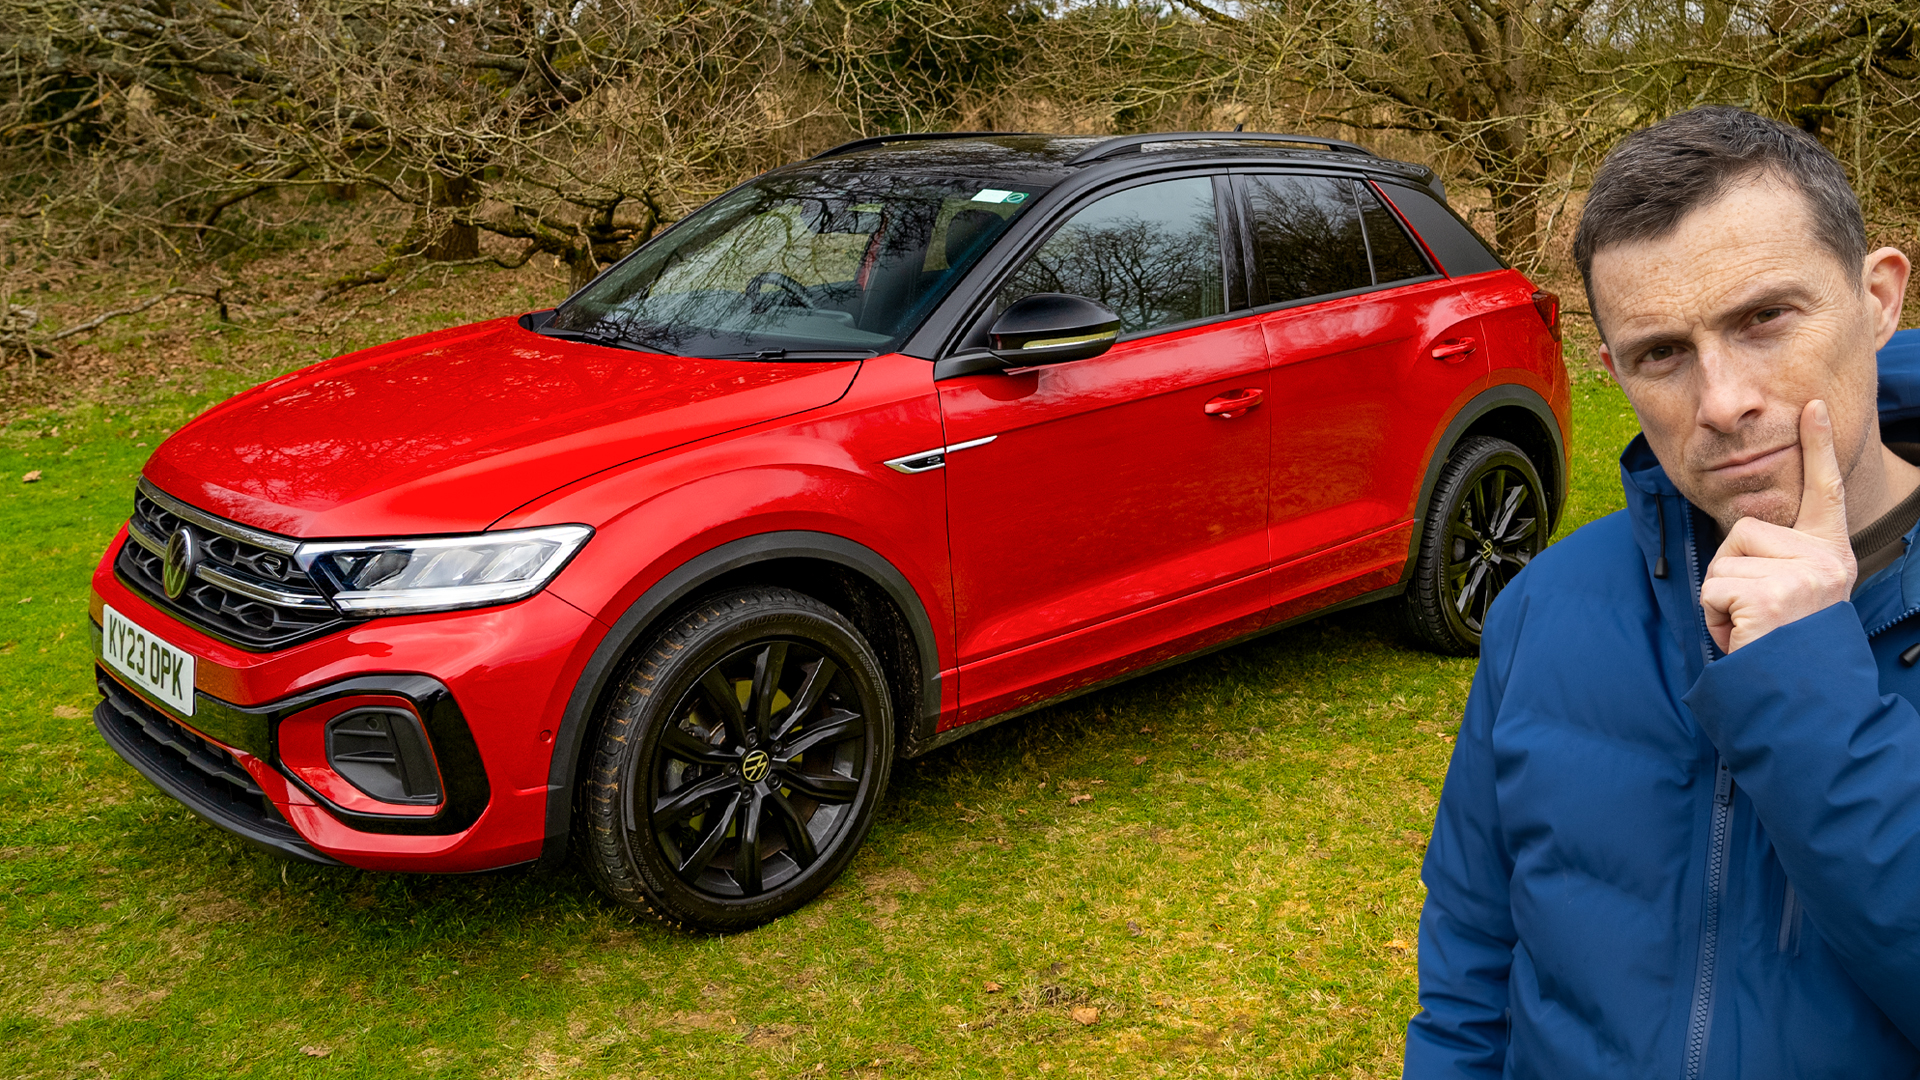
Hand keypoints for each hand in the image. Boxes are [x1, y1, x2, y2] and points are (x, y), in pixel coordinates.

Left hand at [1700, 400, 1856, 652]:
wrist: (1803, 694)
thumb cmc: (1788, 644)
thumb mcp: (1794, 593)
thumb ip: (1777, 560)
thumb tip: (1742, 538)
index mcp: (1829, 552)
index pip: (1825, 491)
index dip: (1818, 447)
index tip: (1811, 406)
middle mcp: (1822, 558)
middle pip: (1742, 532)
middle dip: (1732, 575)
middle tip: (1758, 613)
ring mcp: (1799, 576)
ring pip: (1723, 563)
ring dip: (1722, 601)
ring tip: (1753, 627)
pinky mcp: (1770, 594)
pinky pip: (1713, 589)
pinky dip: (1715, 619)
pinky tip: (1745, 637)